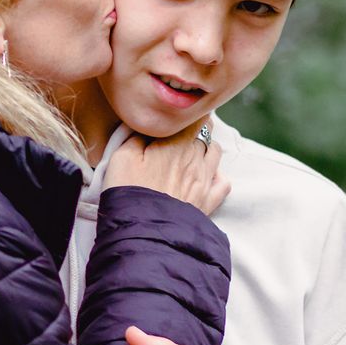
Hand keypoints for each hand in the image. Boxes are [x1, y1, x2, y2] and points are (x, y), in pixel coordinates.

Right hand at [104, 119, 229, 214]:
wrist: (143, 230)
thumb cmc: (129, 191)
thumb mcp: (122, 156)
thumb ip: (136, 135)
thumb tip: (145, 125)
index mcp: (177, 144)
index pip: (196, 118)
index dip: (188, 114)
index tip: (177, 117)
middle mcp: (196, 159)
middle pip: (206, 133)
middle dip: (196, 129)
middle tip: (179, 133)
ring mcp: (205, 181)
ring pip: (216, 153)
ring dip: (206, 148)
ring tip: (190, 152)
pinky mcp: (208, 202)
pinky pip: (223, 182)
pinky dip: (217, 176)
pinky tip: (204, 177)